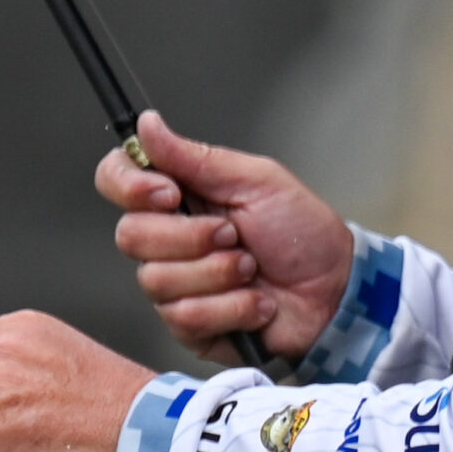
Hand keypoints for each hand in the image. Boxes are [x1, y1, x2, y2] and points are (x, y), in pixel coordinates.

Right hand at [93, 110, 354, 364]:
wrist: (336, 291)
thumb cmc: (302, 231)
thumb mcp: (254, 180)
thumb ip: (193, 156)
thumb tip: (146, 124)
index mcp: (178, 196)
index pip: (116, 180)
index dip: (131, 187)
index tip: (170, 193)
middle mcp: (168, 239)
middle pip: (130, 236)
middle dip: (192, 237)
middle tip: (235, 234)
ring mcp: (176, 285)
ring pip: (157, 280)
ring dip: (218, 273)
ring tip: (252, 268)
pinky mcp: (191, 327)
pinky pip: (184, 318)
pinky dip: (232, 307)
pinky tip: (257, 302)